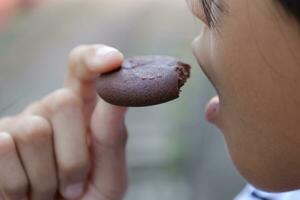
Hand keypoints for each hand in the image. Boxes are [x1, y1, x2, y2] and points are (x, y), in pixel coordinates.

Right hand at [0, 45, 127, 199]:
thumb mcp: (108, 176)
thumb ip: (114, 136)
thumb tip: (122, 88)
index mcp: (83, 115)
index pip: (83, 71)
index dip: (94, 59)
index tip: (113, 59)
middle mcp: (49, 112)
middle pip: (63, 101)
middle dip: (73, 155)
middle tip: (72, 186)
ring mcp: (19, 125)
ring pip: (33, 131)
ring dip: (46, 177)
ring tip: (47, 190)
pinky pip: (3, 148)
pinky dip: (19, 185)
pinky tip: (23, 193)